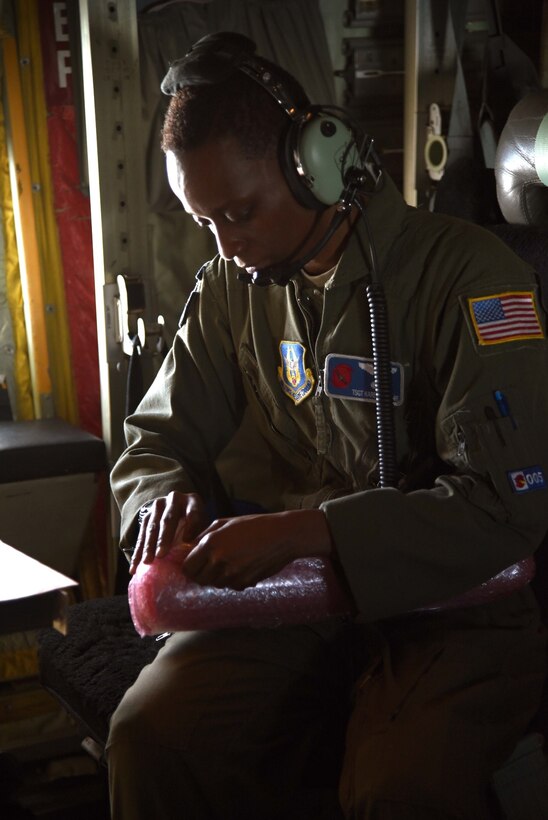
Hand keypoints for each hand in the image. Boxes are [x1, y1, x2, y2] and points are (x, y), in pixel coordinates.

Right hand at [130, 491, 206, 574]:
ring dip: (148, 546)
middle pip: (169, 519)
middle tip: (161, 555)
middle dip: (164, 538)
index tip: (187, 541)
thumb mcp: (203, 526)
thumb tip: (195, 557)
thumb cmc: (196, 526)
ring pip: (152, 526)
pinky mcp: (146, 515)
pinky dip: (138, 550)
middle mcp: (174, 500)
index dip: (191, 526)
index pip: (193, 512)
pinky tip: (135, 565)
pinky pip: (141, 534)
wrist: (180, 512)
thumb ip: (200, 537)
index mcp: (193, 501)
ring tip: (146, 562)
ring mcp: (158, 506)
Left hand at [183, 509, 331, 589]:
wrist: (282, 536)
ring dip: (217, 577)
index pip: (188, 567)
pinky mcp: (244, 583)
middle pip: (199, 579)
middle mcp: (219, 561)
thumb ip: (204, 536)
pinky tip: (242, 565)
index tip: (194, 563)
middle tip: (209, 565)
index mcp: (211, 543)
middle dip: (201, 573)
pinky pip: (231, 586)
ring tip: (230, 562)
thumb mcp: (224, 522)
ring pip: (215, 584)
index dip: (189, 567)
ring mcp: (232, 574)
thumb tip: (189, 549)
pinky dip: (233, 579)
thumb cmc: (254, 525)